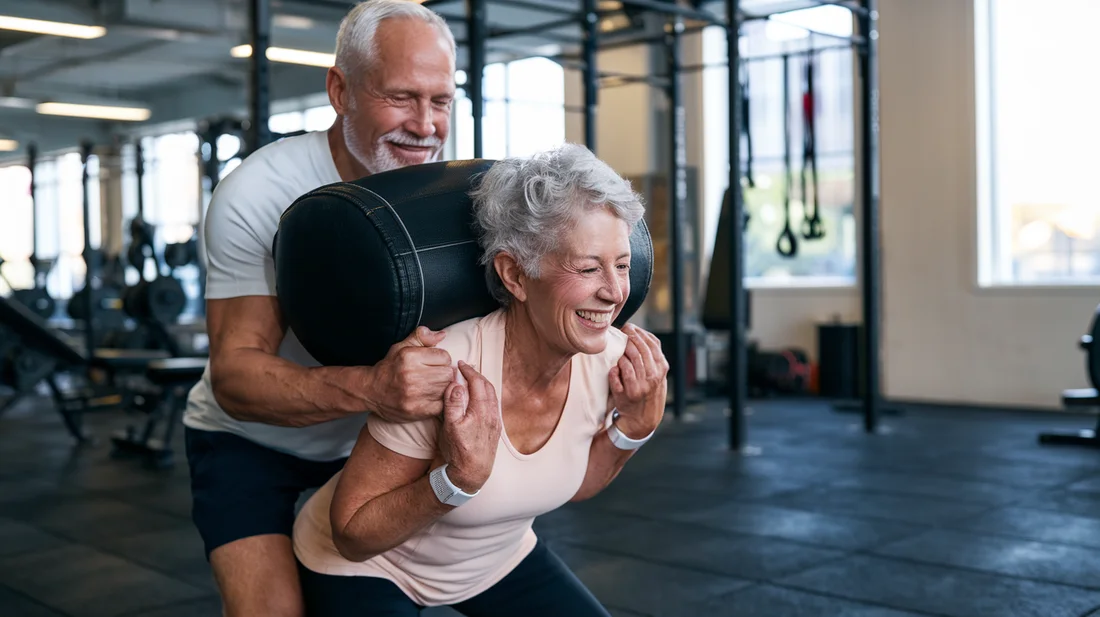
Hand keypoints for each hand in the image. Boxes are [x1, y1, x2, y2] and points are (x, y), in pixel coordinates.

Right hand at [364, 326, 453, 422]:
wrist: (371, 391)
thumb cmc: (389, 368)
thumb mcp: (402, 347)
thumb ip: (422, 336)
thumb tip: (442, 335)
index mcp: (410, 356)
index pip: (445, 357)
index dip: (441, 360)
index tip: (434, 364)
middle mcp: (411, 375)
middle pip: (448, 374)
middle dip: (444, 373)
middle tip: (434, 376)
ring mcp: (414, 395)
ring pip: (446, 389)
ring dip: (442, 387)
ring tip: (431, 386)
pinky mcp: (417, 410)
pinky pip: (442, 405)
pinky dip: (440, 401)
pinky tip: (430, 397)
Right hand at [437, 361, 500, 492]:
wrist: (472, 472)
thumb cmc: (459, 451)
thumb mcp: (450, 427)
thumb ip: (453, 403)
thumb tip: (455, 384)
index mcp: (481, 411)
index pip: (477, 382)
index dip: (468, 371)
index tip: (459, 364)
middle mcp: (492, 414)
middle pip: (487, 386)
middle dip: (476, 375)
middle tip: (465, 369)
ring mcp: (495, 421)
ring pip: (492, 395)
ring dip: (482, 384)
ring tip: (471, 380)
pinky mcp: (495, 428)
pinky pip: (493, 404)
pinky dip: (486, 394)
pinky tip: (478, 397)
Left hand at [609, 324, 668, 437]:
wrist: (644, 419)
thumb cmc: (650, 391)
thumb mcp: (659, 374)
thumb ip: (654, 356)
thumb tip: (641, 334)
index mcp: (661, 369)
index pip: (651, 345)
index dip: (639, 333)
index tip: (630, 327)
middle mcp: (652, 377)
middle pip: (638, 351)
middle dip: (628, 339)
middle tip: (622, 333)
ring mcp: (638, 387)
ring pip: (627, 362)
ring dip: (621, 354)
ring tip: (620, 352)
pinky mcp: (625, 395)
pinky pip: (616, 375)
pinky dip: (614, 369)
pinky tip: (615, 368)